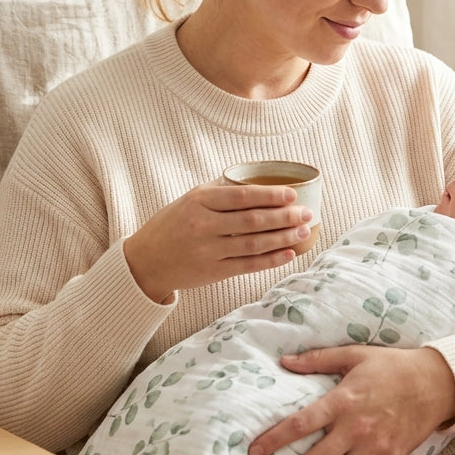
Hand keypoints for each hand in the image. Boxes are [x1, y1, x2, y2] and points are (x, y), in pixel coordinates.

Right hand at [123, 179, 313, 301]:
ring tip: (303, 231)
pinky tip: (289, 253)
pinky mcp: (213, 272)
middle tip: (307, 213)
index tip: (292, 195)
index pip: (241, 196)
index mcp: (199, 201)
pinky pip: (248, 265)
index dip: (270, 195)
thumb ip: (221, 192)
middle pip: (252, 221)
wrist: (146, 260)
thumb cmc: (173, 224)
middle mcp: (203, 225)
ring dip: (283, 238)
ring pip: (254, 244)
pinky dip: (271, 260)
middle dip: (284, 217)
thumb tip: (260, 182)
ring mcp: (208, 250)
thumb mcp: (190, 199)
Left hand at [248, 345, 454, 454]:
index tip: (254, 452)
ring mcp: (374, 447)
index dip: (274, 440)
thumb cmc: (392, 366)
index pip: (300, 424)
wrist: (437, 383)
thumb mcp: (355, 355)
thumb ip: (318, 359)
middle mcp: (356, 428)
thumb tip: (284, 361)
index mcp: (343, 400)